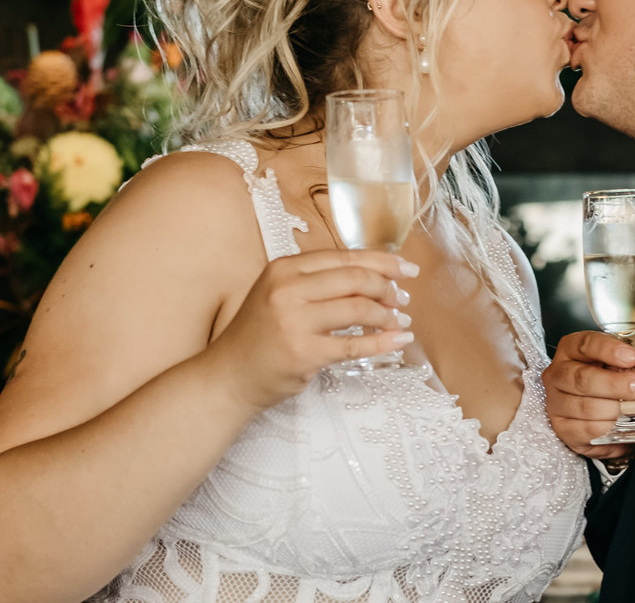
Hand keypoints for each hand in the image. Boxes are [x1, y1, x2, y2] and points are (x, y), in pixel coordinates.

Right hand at [203, 250, 417, 412]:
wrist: (228, 376)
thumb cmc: (259, 336)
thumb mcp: (280, 293)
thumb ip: (317, 281)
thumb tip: (373, 274)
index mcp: (285, 268)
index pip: (345, 257)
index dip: (382, 262)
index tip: (406, 269)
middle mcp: (288, 289)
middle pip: (357, 279)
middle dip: (388, 288)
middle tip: (403, 299)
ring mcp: (295, 321)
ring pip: (359, 308)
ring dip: (388, 315)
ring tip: (399, 321)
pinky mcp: (304, 353)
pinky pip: (355, 344)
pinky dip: (383, 342)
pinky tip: (398, 341)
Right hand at [542, 330, 634, 458]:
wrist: (606, 415)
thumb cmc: (614, 383)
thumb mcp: (631, 368)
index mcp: (572, 350)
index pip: (585, 344)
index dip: (609, 350)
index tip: (633, 357)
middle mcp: (558, 374)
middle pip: (582, 378)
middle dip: (618, 385)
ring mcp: (557, 403)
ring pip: (587, 408)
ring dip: (623, 410)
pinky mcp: (563, 429)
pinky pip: (589, 431)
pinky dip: (615, 429)